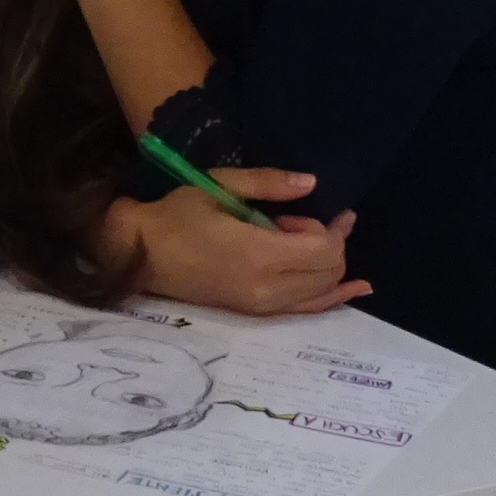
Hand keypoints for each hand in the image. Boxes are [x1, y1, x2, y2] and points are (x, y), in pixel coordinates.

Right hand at [103, 177, 367, 318]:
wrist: (140, 253)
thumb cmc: (177, 216)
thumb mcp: (218, 185)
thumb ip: (268, 183)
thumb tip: (312, 182)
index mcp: (257, 254)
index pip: (322, 249)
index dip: (325, 227)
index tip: (296, 212)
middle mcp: (267, 287)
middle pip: (329, 270)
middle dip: (333, 242)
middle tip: (311, 220)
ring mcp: (262, 306)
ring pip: (323, 291)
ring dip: (331, 264)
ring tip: (322, 238)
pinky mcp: (256, 313)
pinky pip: (307, 309)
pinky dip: (333, 297)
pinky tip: (355, 288)